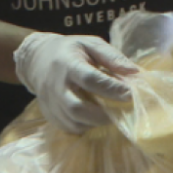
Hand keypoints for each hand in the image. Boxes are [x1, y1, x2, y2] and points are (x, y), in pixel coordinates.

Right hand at [13, 32, 138, 133]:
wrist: (38, 59)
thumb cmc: (71, 50)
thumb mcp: (91, 44)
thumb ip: (112, 57)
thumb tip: (134, 72)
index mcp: (68, 63)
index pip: (89, 79)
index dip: (111, 88)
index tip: (130, 94)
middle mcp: (56, 85)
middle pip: (77, 108)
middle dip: (103, 114)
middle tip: (121, 110)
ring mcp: (51, 103)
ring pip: (73, 122)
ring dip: (96, 122)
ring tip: (110, 114)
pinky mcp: (50, 114)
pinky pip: (69, 128)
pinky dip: (86, 126)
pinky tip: (95, 117)